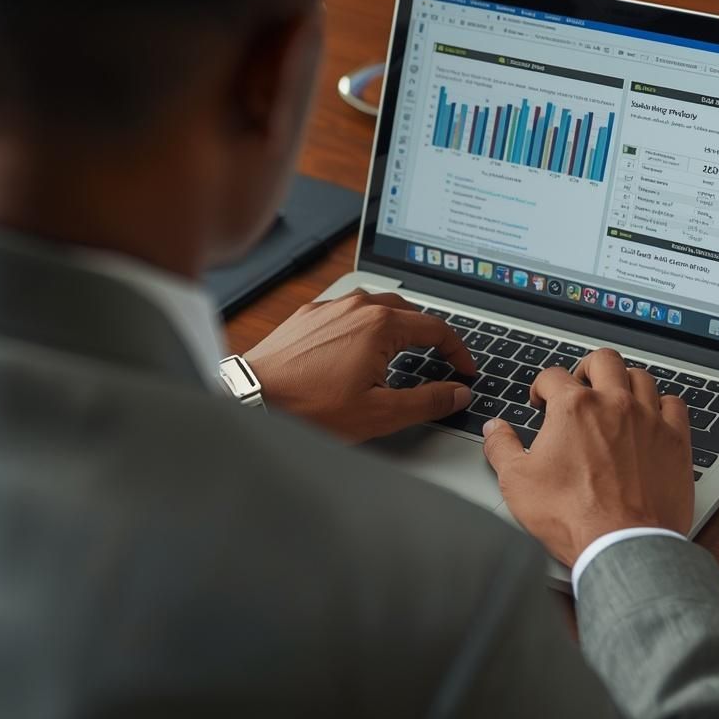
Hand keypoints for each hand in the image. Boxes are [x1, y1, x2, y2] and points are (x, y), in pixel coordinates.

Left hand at [243, 290, 475, 441]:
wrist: (254, 399)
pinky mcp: (309, 315)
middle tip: (439, 360)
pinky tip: (359, 349)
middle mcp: (358, 306)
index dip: (458, 351)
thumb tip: (457, 393)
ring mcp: (331, 307)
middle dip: (430, 336)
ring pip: (378, 307)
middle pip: (410, 312)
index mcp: (382, 324)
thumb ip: (428, 401)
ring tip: (402, 353)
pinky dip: (365, 326)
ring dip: (398, 326)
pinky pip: (348, 312)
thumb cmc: (311, 407)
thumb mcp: (381, 412)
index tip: (464, 369)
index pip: (437, 328)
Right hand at [481, 348, 693, 565]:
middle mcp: (613, 404)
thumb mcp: (518, 483)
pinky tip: (653, 415)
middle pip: (603, 360)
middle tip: (581, 383)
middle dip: (587, 367)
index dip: (542, 386)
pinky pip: (674, 404)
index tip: (542, 400)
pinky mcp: (675, 440)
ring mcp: (648, 419)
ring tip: (616, 396)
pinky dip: (662, 404)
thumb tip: (494, 430)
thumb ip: (502, 448)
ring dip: (624, 381)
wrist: (622, 545)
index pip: (553, 376)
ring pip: (640, 376)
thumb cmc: (572, 517)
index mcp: (573, 408)